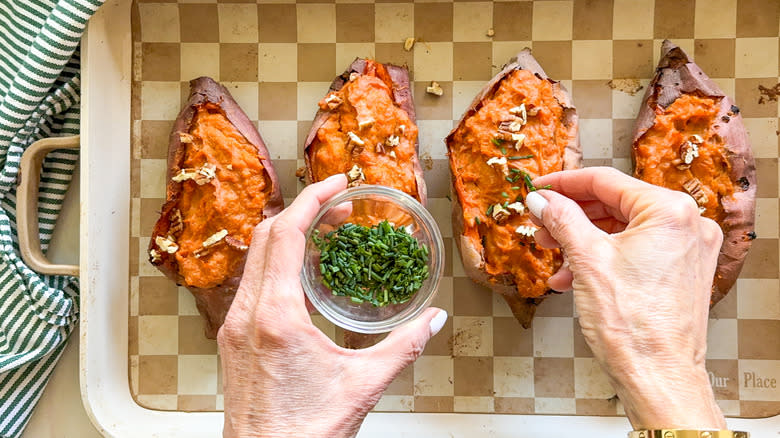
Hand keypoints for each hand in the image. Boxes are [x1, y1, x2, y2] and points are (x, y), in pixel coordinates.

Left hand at [217, 174, 447, 437]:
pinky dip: (277, 262)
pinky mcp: (234, 340)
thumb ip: (403, 347)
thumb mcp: (363, 385)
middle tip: (339, 206)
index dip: (312, 199)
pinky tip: (306, 275)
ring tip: (326, 234)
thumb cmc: (304, 433)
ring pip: (255, 258)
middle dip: (304, 211)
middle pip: (266, 236)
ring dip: (289, 235)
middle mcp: (246, 314)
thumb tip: (433, 320)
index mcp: (275, 316)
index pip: (287, 235)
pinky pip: (252, 282)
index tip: (337, 182)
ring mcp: (234, 326)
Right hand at [527, 167, 725, 429]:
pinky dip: (603, 258)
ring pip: (623, 230)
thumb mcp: (587, 260)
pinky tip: (573, 276)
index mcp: (670, 211)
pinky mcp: (682, 273)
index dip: (564, 183)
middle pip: (615, 205)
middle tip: (540, 224)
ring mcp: (688, 250)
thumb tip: (542, 199)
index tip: (538, 188)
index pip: (606, 181)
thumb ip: (562, 219)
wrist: (658, 378)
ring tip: (552, 253)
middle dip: (572, 216)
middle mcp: (687, 225)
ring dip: (583, 239)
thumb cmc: (633, 326)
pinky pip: (636, 252)